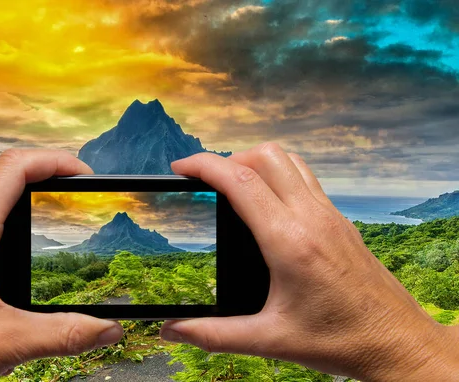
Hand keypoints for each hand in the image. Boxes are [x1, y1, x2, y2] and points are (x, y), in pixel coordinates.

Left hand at [0, 149, 123, 381]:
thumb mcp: (5, 344)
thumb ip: (65, 334)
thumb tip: (107, 329)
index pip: (13, 170)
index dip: (54, 161)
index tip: (83, 173)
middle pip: (3, 188)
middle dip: (46, 189)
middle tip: (78, 202)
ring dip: (26, 219)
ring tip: (57, 232)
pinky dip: (5, 243)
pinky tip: (18, 271)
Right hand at [160, 143, 458, 380]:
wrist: (396, 342)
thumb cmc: (341, 340)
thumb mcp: (270, 340)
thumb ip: (214, 335)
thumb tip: (174, 330)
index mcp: (289, 241)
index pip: (240, 181)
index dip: (203, 165)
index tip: (181, 167)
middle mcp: (312, 217)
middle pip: (265, 156)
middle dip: (229, 158)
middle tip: (207, 182)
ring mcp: (330, 215)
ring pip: (289, 161)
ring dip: (257, 163)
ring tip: (235, 187)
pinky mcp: (340, 220)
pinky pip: (305, 179)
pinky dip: (280, 176)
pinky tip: (268, 206)